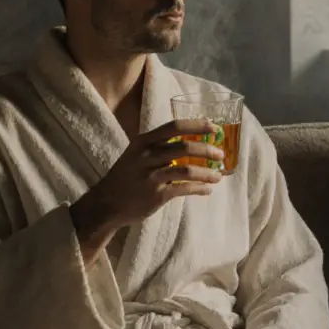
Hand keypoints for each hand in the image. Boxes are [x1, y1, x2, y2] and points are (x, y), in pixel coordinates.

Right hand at [71, 118, 223, 260]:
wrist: (107, 203)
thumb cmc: (127, 176)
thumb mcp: (137, 154)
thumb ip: (160, 146)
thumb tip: (193, 140)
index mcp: (143, 142)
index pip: (174, 127)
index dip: (197, 125)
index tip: (214, 127)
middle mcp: (147, 156)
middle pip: (185, 146)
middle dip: (208, 149)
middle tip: (221, 154)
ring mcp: (152, 176)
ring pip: (188, 169)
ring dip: (208, 172)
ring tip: (219, 176)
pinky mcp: (156, 195)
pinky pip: (185, 189)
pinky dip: (200, 189)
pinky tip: (207, 190)